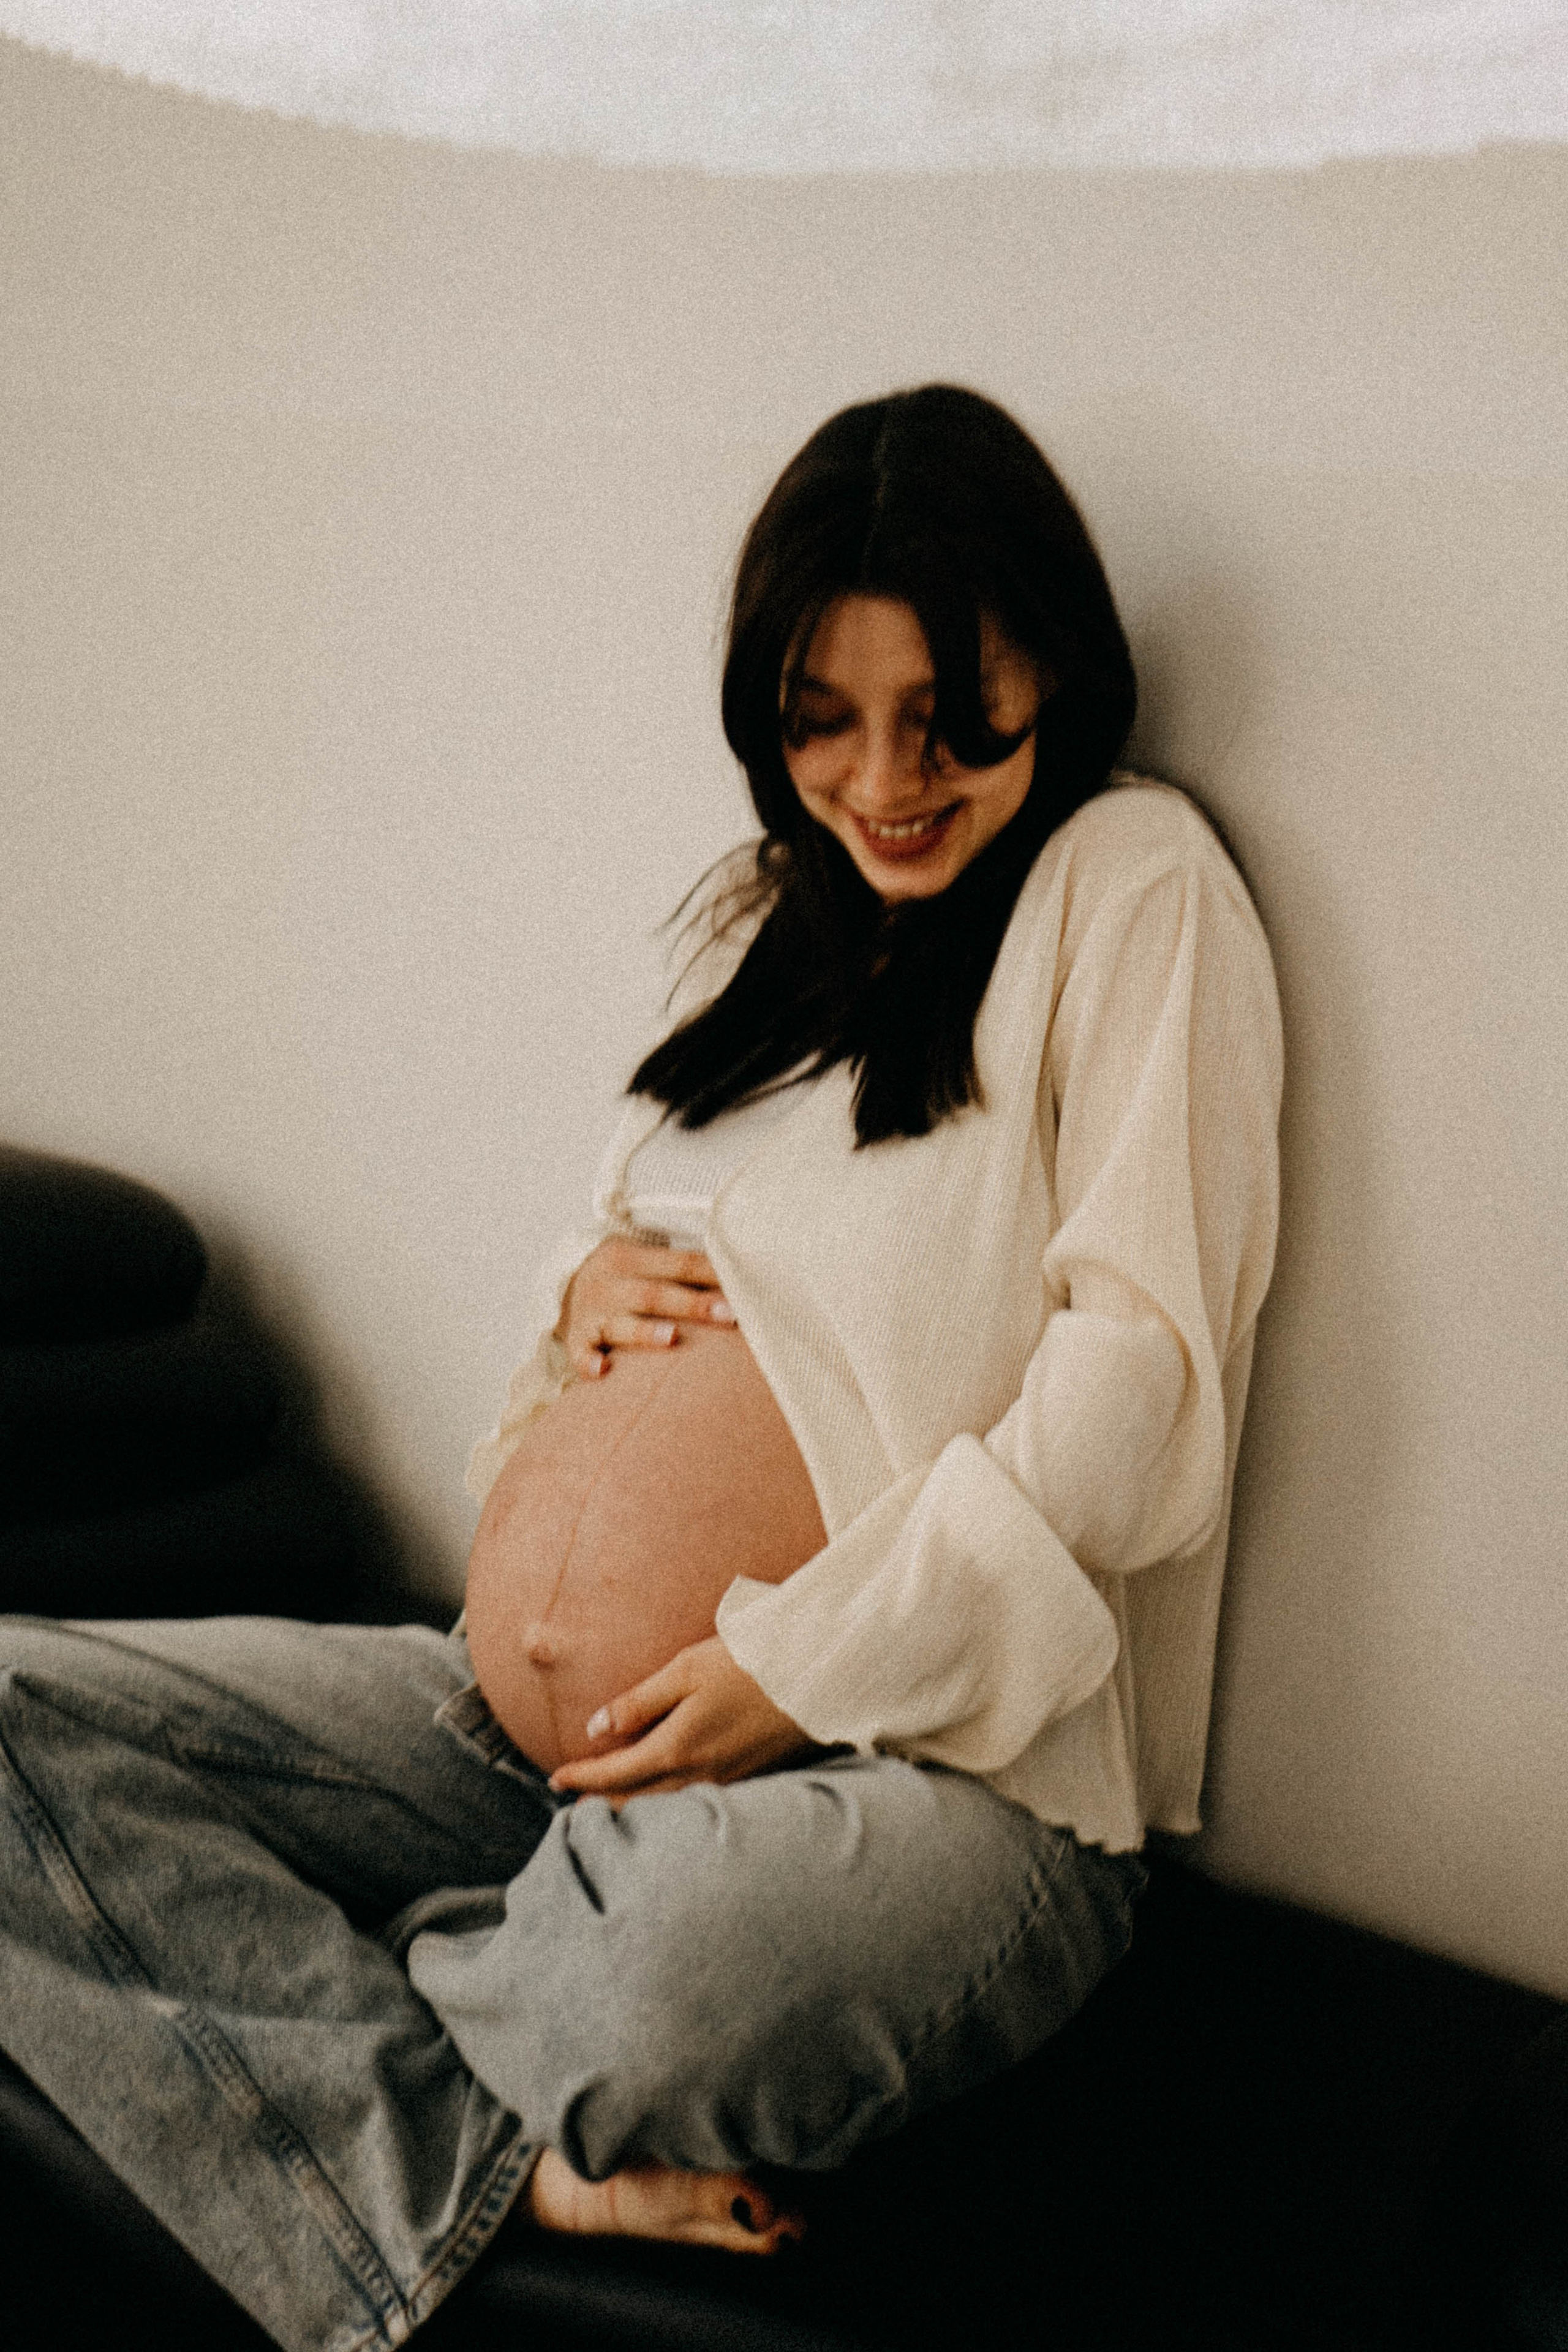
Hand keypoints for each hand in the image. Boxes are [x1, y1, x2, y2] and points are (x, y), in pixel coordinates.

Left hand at [547, 1637, 821, 1802]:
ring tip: (610, 1801)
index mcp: (678, 1748)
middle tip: (574, 1800)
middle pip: (638, 1800)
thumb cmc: (749, 1663)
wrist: (817, 1675)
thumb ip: (638, 1702)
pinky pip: (696, 1802)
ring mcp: (727, 1783)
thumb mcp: (686, 1670)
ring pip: (666, 1805)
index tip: (555, 1778)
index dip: (582, 1778)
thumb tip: (595, 1728)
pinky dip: (668, 1802)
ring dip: (634, 1806)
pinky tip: (665, 1791)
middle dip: (602, 1801)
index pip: (616, 1774)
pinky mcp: (749, 1779)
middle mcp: (699, 1775)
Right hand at [558, 1237, 735, 1381]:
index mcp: (630, 1256)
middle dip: (693, 1304)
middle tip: (730, 1315)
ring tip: (672, 1337)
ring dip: (645, 1332)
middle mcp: (609, 1282)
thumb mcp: (644, 1263)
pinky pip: (580, 1353)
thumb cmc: (624, 1279)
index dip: (713, 1274)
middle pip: (655, 1294)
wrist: (561, 1288)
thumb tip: (742, 1280)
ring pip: (620, 1323)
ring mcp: (592, 1313)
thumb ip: (684, 1271)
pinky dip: (588, 1362)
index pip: (680, 1263)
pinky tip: (601, 1372)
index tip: (746, 1288)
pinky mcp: (576, 1340)